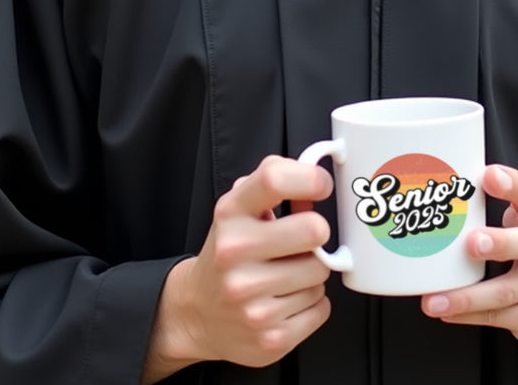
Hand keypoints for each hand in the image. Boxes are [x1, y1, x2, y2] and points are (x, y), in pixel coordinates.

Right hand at [142, 155, 332, 381]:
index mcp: (230, 215)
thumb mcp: (240, 207)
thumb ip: (274, 182)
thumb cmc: (228, 251)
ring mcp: (250, 302)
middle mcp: (235, 255)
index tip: (320, 186)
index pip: (273, 179)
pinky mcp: (270, 339)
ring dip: (311, 273)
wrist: (196, 312)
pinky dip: (311, 304)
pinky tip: (285, 300)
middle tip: (300, 242)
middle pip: (315, 231)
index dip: (309, 178)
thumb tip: (316, 181)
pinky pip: (321, 308)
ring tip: (286, 274)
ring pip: (320, 274)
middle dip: (316, 236)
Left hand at [420, 165, 517, 346]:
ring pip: (506, 291)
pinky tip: (446, 311)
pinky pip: (499, 318)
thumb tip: (442, 186)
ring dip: (468, 296)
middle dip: (501, 243)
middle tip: (471, 242)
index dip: (512, 184)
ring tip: (435, 298)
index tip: (489, 175)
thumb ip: (492, 200)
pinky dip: (469, 316)